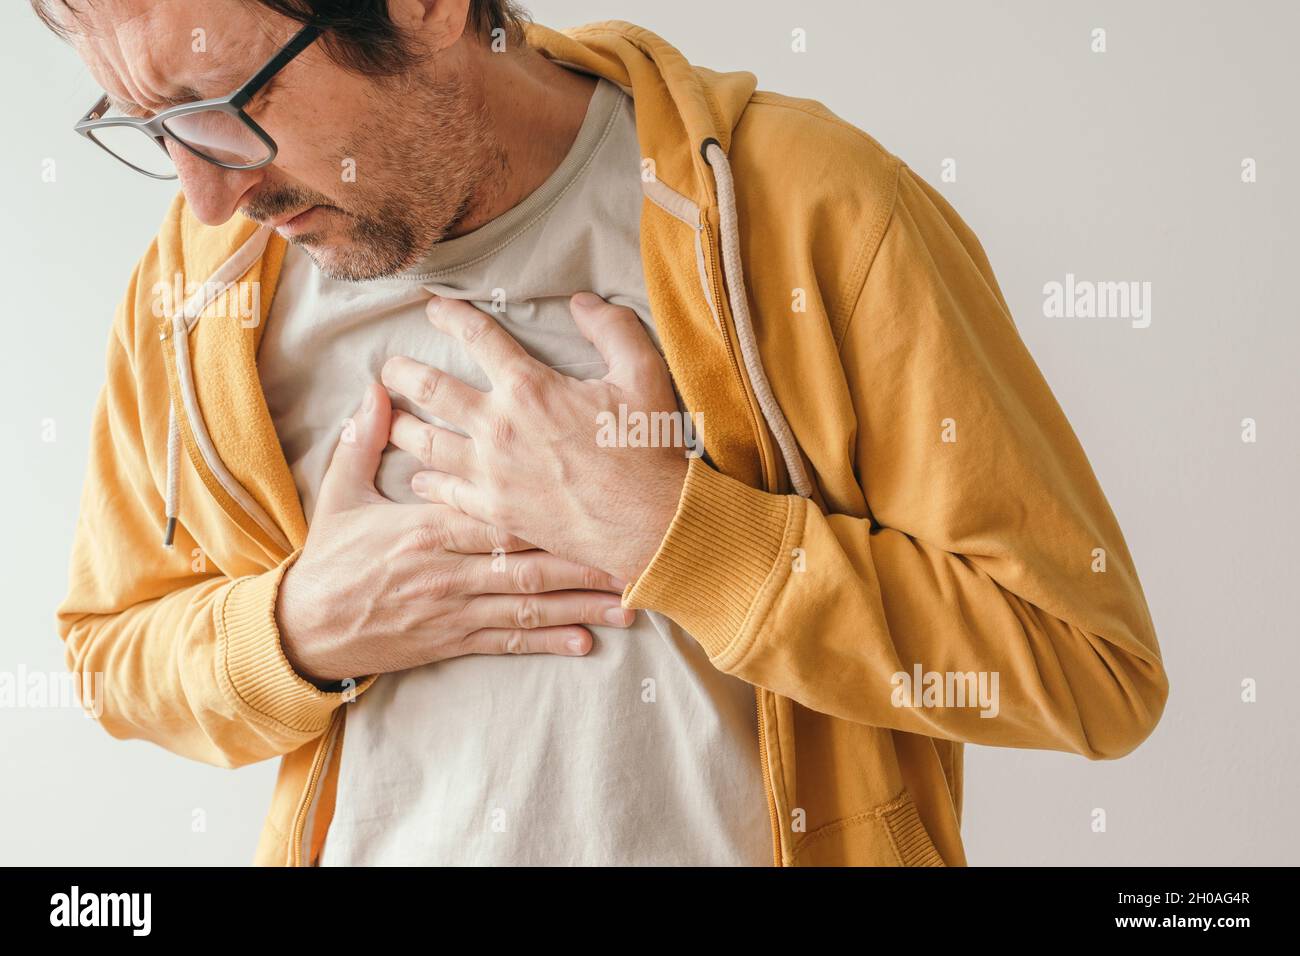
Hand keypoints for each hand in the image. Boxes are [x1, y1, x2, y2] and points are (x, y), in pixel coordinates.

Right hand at [275, 382, 633, 686]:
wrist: (303, 631)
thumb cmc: (329, 559)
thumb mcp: (340, 495)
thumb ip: (363, 442)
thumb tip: (376, 390)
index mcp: (428, 528)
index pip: (496, 510)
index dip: (545, 504)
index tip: (588, 491)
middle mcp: (450, 571)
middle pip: (528, 560)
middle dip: (582, 558)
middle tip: (631, 552)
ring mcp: (454, 610)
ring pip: (528, 606)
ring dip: (580, 604)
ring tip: (627, 602)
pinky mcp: (453, 642)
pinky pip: (508, 642)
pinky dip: (547, 641)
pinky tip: (585, 642)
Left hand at [381, 292, 689, 582]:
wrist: (648, 522)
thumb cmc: (647, 450)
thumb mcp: (643, 375)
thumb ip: (612, 329)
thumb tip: (582, 302)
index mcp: (529, 387)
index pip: (477, 336)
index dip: (450, 315)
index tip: (434, 308)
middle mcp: (498, 426)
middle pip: (430, 388)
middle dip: (403, 372)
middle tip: (390, 367)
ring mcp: (490, 472)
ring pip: (424, 442)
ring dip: (402, 426)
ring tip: (391, 418)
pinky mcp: (494, 511)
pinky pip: (445, 492)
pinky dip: (426, 481)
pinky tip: (419, 477)